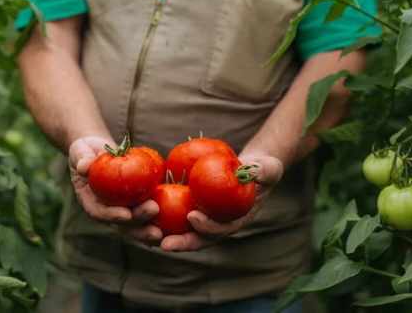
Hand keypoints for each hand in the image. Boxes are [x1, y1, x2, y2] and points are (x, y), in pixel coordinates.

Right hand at [68, 136, 162, 243]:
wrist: (97, 153)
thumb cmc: (86, 152)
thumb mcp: (81, 152)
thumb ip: (82, 159)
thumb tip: (85, 166)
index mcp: (91, 202)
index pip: (100, 212)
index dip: (112, 215)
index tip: (126, 214)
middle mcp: (107, 212)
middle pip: (122, 225)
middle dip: (138, 224)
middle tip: (154, 217)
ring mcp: (122, 212)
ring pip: (137, 226)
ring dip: (149, 230)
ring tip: (164, 231)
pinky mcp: (136, 207)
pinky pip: (148, 217)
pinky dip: (160, 222)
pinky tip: (174, 226)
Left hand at [160, 153, 282, 251]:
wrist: (252, 170)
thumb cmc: (261, 170)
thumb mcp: (267, 168)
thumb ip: (262, 172)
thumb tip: (252, 170)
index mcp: (237, 220)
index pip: (222, 230)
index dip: (208, 227)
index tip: (193, 216)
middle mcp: (219, 225)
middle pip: (200, 239)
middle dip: (183, 243)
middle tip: (164, 243)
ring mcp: (206, 219)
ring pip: (185, 233)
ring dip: (167, 236)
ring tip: (148, 235)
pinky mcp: (194, 210)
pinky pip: (176, 216)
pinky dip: (162, 218)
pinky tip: (144, 213)